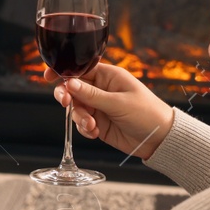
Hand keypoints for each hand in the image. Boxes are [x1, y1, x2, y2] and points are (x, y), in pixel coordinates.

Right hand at [54, 62, 174, 160]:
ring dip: (79, 117)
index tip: (49, 76)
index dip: (63, 72)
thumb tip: (69, 83)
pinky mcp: (98, 123)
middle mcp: (101, 90)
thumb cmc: (147, 114)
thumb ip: (92, 95)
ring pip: (76, 108)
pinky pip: (82, 123)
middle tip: (66, 104)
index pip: (80, 69)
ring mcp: (99, 107)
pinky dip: (84, 129)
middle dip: (67, 97)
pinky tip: (95, 132)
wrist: (160, 139)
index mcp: (108, 76)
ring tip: (91, 125)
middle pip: (73, 89)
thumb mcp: (119, 103)